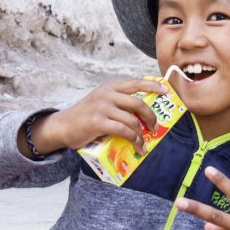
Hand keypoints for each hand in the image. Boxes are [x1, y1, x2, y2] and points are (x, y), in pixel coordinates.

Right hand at [30, 79, 166, 155]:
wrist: (63, 126)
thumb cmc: (86, 116)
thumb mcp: (102, 103)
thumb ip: (119, 104)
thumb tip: (143, 115)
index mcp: (110, 87)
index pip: (135, 83)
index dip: (153, 86)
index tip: (166, 90)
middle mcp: (107, 95)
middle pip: (138, 103)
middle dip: (150, 117)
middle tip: (155, 127)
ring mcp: (102, 108)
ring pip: (132, 120)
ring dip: (141, 134)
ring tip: (143, 143)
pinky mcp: (98, 122)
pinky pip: (124, 131)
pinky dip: (134, 140)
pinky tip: (137, 146)